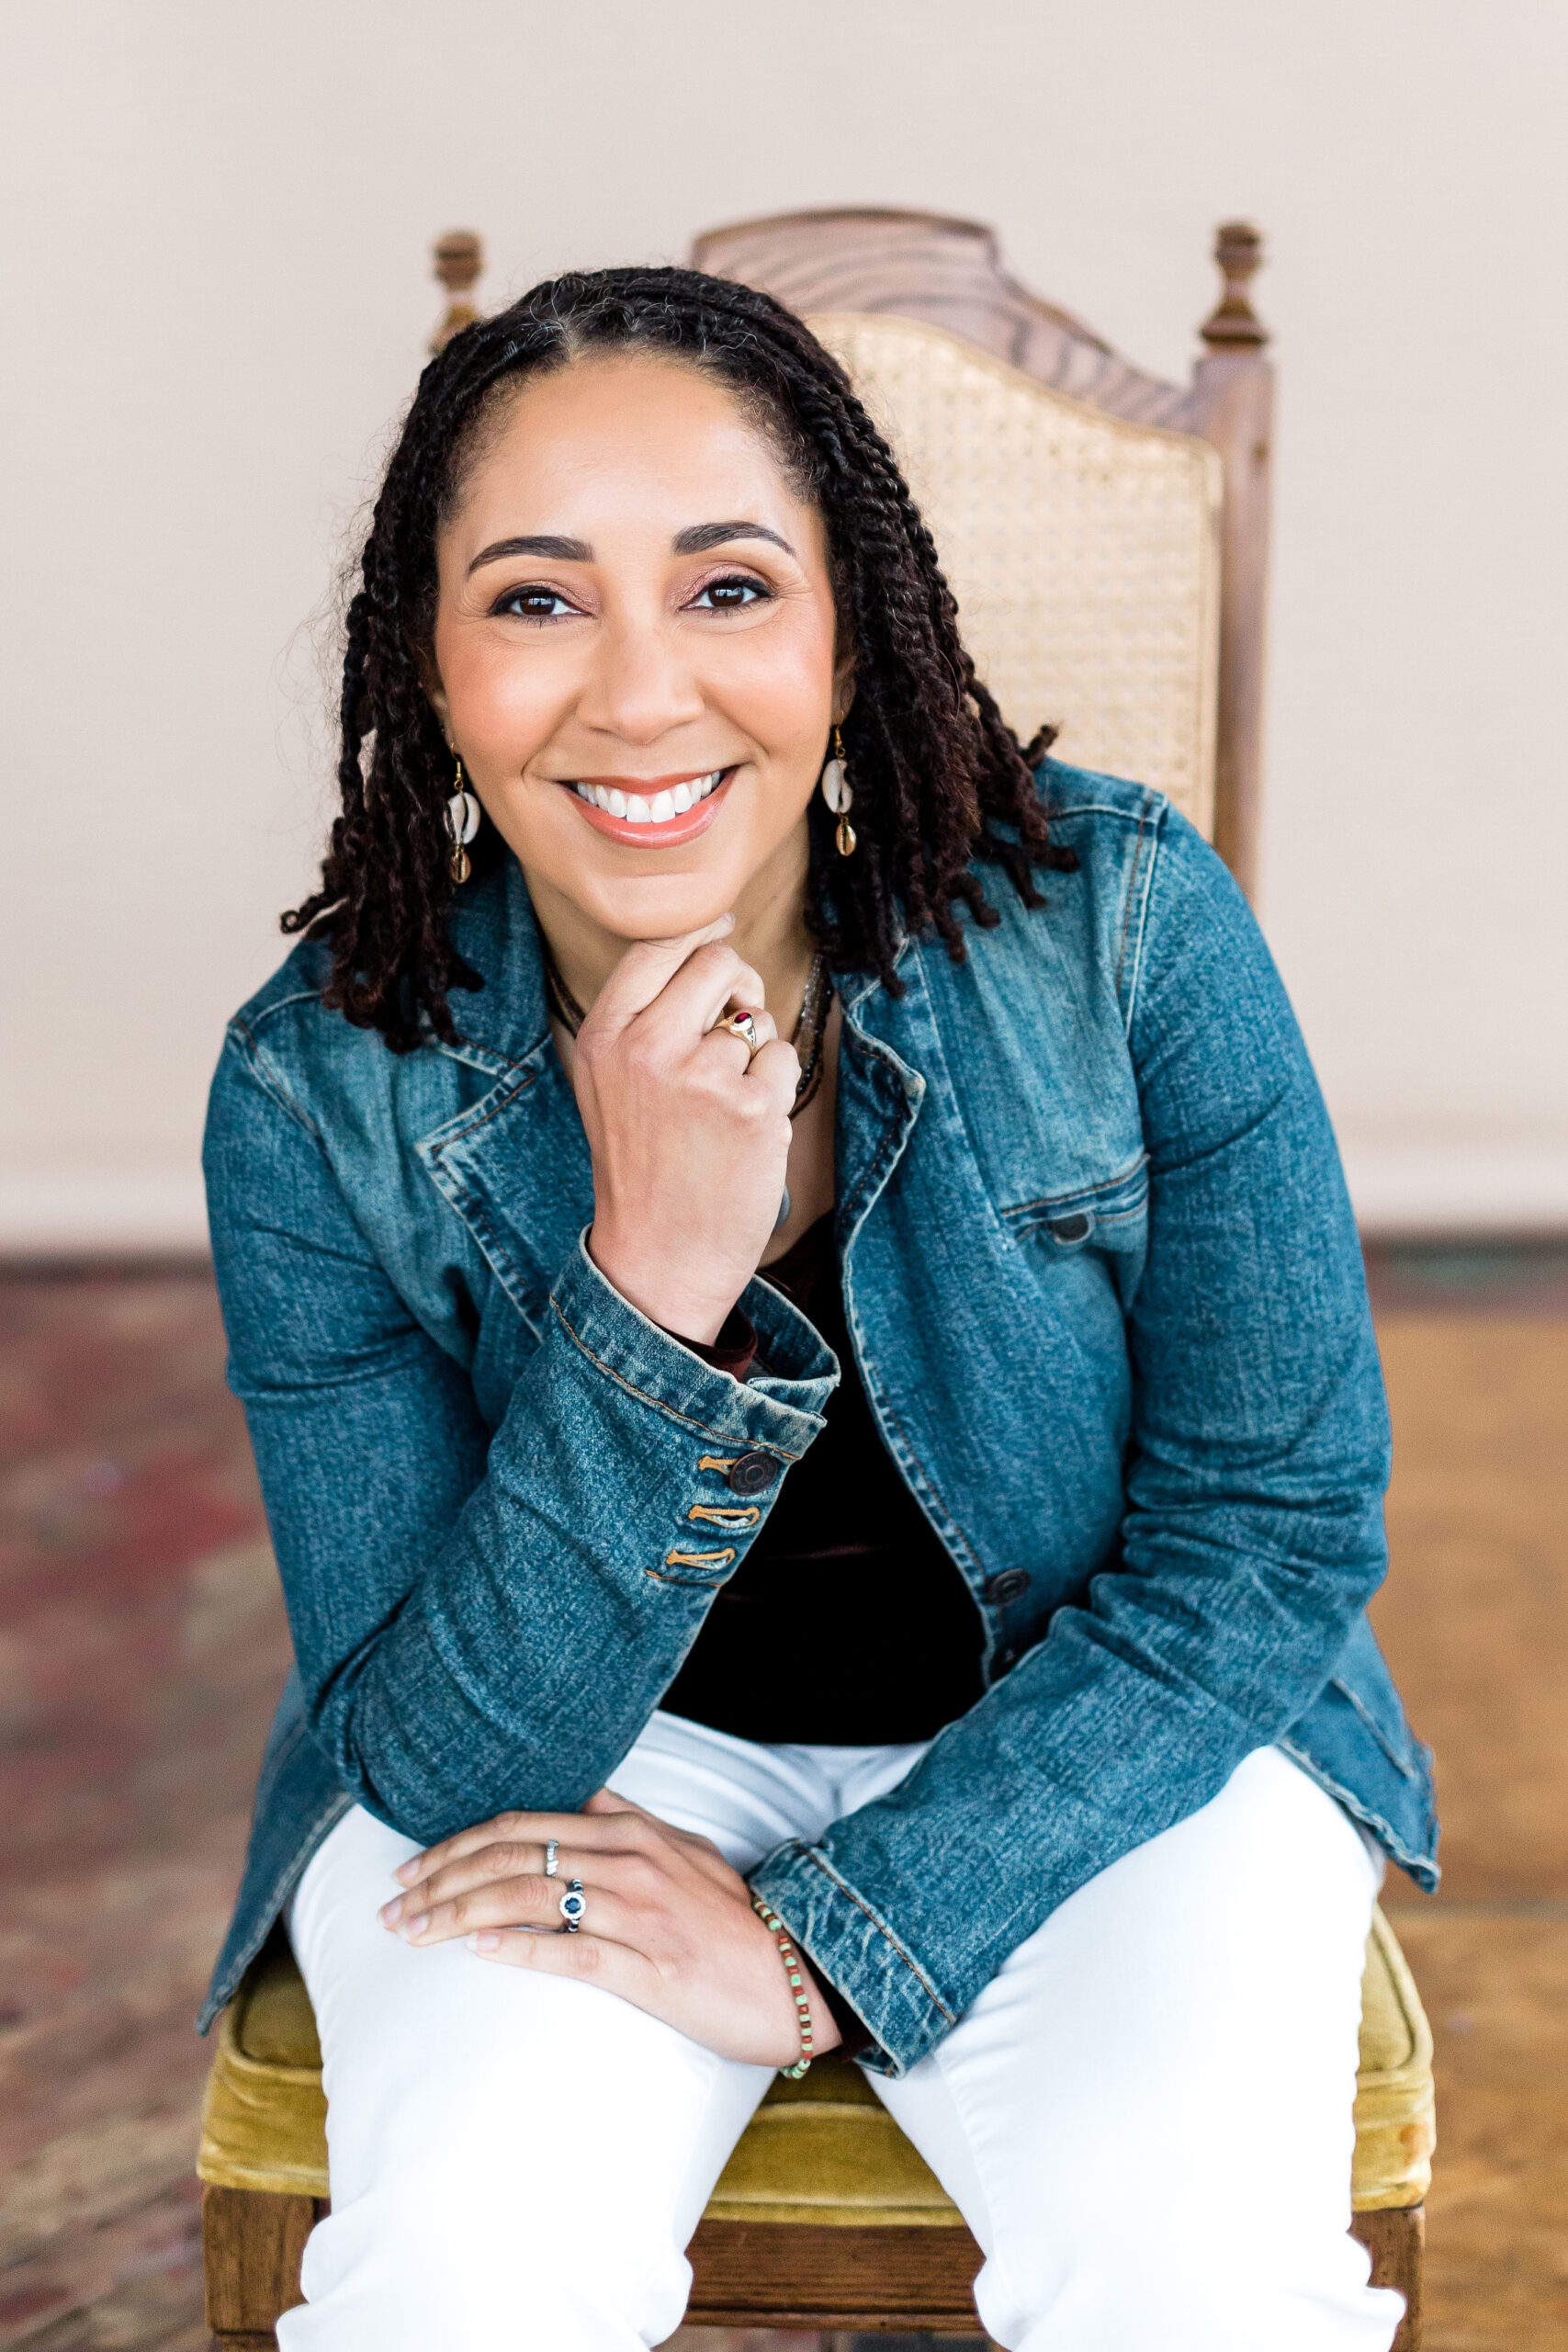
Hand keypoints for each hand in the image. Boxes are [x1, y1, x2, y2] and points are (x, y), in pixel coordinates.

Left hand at [378, 1790, 841, 2067]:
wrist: (798, 1973)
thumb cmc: (736, 1918)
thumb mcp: (685, 1850)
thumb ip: (632, 1820)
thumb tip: (588, 1795)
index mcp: (630, 1831)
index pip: (523, 1826)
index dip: (458, 1844)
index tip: (412, 1866)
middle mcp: (628, 1862)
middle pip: (512, 1859)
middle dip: (441, 1880)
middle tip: (391, 1905)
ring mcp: (638, 1913)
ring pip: (530, 1901)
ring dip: (460, 1915)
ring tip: (412, 1931)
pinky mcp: (649, 1968)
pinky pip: (573, 1953)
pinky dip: (521, 1950)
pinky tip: (479, 1953)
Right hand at [570, 916, 799, 1341]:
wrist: (658, 1258)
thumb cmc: (642, 1167)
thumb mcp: (609, 1083)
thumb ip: (643, 1016)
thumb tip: (710, 941)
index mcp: (604, 1036)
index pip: (660, 945)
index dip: (703, 934)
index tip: (722, 937)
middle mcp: (646, 1047)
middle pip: (718, 962)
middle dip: (740, 984)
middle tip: (734, 1025)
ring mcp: (701, 1076)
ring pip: (757, 1017)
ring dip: (755, 1051)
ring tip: (723, 1105)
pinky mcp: (751, 1109)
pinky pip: (783, 1059)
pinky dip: (775, 1089)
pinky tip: (745, 1129)